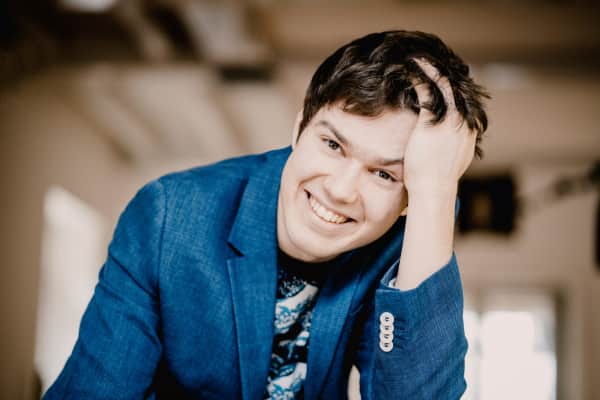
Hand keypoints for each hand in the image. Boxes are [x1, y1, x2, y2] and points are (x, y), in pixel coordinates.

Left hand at [402, 59, 475, 198]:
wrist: (433, 190)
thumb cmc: (434, 182)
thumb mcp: (448, 163)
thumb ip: (450, 150)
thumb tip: (445, 150)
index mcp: (468, 130)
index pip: (462, 100)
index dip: (451, 87)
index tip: (440, 78)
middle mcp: (462, 121)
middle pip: (455, 87)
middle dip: (442, 73)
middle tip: (429, 61)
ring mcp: (449, 119)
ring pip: (442, 83)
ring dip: (430, 69)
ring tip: (418, 58)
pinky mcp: (432, 119)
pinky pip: (425, 89)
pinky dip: (417, 76)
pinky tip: (408, 67)